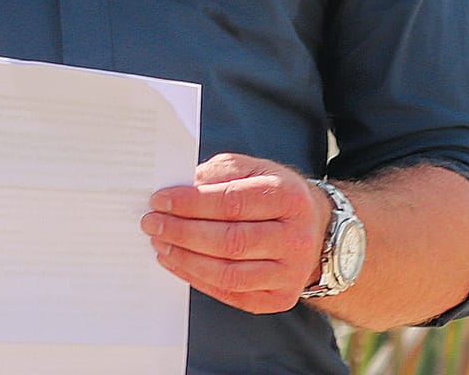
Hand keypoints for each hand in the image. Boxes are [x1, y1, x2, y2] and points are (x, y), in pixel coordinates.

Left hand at [140, 151, 331, 314]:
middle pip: (229, 240)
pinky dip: (198, 278)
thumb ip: (219, 173)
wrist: (317, 229)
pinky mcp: (280, 298)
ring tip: (160, 244)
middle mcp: (295, 238)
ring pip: (228, 272)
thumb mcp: (254, 169)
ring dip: (186, 259)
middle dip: (182, 232)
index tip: (159, 200)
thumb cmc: (275, 194)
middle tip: (152, 223)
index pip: (232, 202)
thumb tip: (180, 187)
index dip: (191, 203)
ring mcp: (291, 273)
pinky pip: (231, 293)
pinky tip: (177, 262)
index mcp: (289, 197)